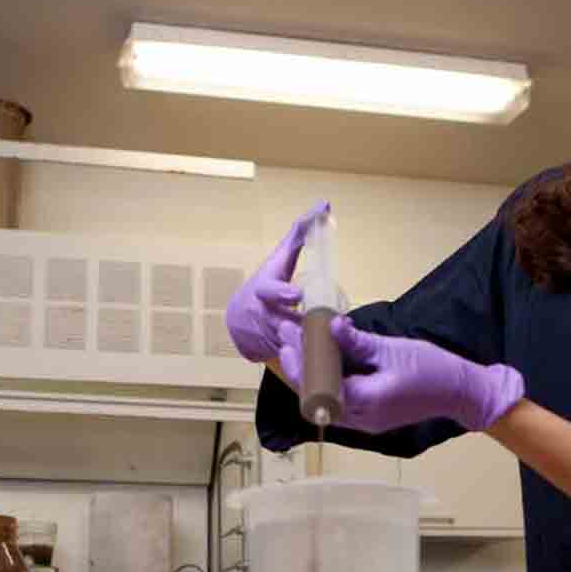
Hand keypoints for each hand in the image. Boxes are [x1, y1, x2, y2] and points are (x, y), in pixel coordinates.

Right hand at [225, 201, 329, 362]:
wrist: (240, 319)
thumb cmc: (266, 283)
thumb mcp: (280, 259)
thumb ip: (300, 234)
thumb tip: (323, 206)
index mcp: (264, 291)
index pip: (272, 291)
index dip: (284, 293)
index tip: (298, 295)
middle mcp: (263, 315)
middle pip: (285, 325)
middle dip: (302, 329)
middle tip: (321, 331)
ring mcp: (266, 338)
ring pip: (291, 346)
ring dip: (309, 349)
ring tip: (330, 351)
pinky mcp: (274, 356)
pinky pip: (294, 360)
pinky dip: (308, 362)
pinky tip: (325, 366)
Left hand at [277, 316, 523, 433]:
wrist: (460, 392)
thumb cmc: (431, 369)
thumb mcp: (392, 350)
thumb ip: (357, 342)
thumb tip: (330, 325)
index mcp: (365, 402)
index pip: (319, 388)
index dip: (300, 364)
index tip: (289, 339)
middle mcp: (361, 419)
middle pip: (316, 398)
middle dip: (299, 368)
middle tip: (288, 337)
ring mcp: (365, 421)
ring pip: (325, 401)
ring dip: (311, 375)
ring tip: (300, 345)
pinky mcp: (371, 417)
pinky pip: (340, 401)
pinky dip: (327, 382)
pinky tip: (323, 359)